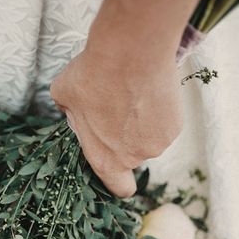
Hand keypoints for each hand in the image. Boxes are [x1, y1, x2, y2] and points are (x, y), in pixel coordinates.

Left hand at [50, 49, 182, 197]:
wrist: (131, 51)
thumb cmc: (93, 75)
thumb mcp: (63, 95)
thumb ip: (68, 112)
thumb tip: (71, 109)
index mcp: (105, 159)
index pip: (119, 188)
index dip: (118, 183)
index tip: (116, 171)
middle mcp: (135, 157)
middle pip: (132, 157)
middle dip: (124, 140)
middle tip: (114, 110)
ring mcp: (158, 142)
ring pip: (148, 138)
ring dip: (141, 124)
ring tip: (130, 94)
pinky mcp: (175, 124)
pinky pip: (164, 123)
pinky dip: (157, 111)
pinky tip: (146, 89)